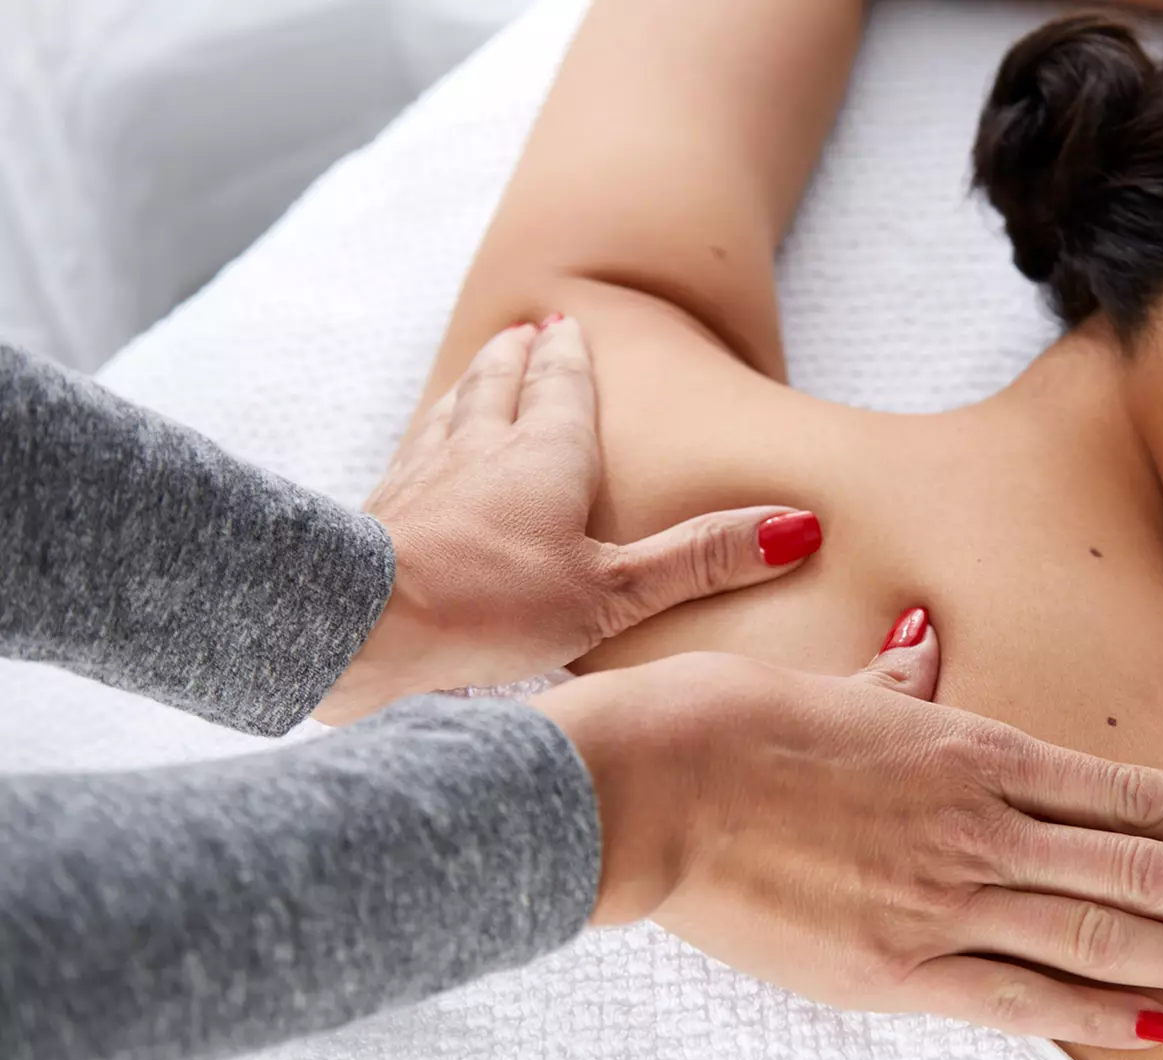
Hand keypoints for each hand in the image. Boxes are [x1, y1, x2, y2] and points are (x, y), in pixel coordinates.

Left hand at [316, 319, 822, 722]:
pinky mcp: (374, 518)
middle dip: (515, 360)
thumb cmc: (491, 606)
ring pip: (447, 416)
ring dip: (466, 390)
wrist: (359, 625)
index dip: (569, 360)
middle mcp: (477, 451)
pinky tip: (415, 460)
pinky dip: (421, 447)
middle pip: (496, 387)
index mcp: (542, 456)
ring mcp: (418, 481)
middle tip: (524, 333)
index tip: (568, 328)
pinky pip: (405, 465)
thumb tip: (799, 526)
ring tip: (475, 376)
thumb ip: (699, 560)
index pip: (560, 389)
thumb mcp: (614, 592)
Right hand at [531, 610, 1162, 1048]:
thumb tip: (922, 642)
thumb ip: (898, 677)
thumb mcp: (832, 682)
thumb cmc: (734, 723)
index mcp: (975, 748)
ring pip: (1109, 935)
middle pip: (1152, 869)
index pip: (1137, 795)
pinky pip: (1023, 997)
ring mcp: (946, 903)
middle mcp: (984, 828)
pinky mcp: (898, 971)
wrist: (647, 788)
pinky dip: (1104, 1010)